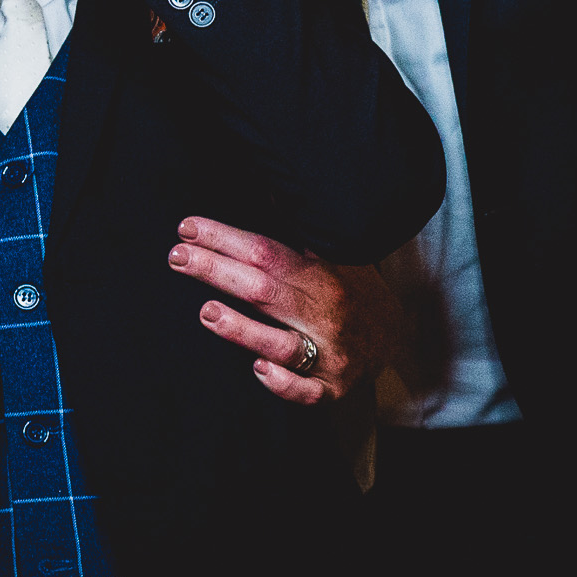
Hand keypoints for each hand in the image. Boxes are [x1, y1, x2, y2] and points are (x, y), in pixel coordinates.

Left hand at [167, 215, 407, 403]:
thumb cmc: (349, 289)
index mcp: (318, 274)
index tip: (187, 227)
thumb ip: (296, 230)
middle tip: (177, 256)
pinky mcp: (332, 387)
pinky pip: (308, 391)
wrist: (399, 336)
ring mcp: (329, 352)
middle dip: (218, 271)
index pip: (265, 251)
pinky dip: (285, 383)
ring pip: (284, 343)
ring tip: (207, 311)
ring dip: (244, 328)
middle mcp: (323, 311)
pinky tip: (259, 370)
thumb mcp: (330, 253)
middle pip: (265, 290)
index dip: (224, 237)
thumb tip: (264, 184)